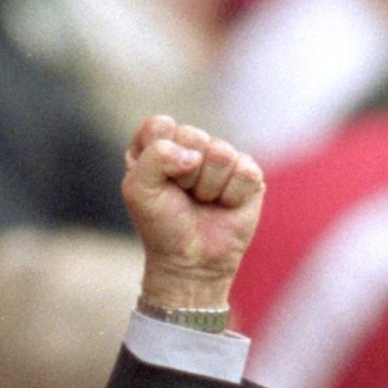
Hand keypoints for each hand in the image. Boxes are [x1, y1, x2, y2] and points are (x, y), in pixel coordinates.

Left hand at [123, 116, 263, 312]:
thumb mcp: (139, 190)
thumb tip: (195, 156)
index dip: (159, 155)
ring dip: (208, 187)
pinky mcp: (248, 174)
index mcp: (158, 144)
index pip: (160, 125)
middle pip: (192, 134)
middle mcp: (190, 146)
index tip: (158, 183)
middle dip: (184, 174)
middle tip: (183, 196)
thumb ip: (154, 157)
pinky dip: (231, 196)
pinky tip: (224, 206)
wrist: (191, 261)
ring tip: (203, 202)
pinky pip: (244, 171)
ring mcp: (221, 158)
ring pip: (221, 152)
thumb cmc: (162, 225)